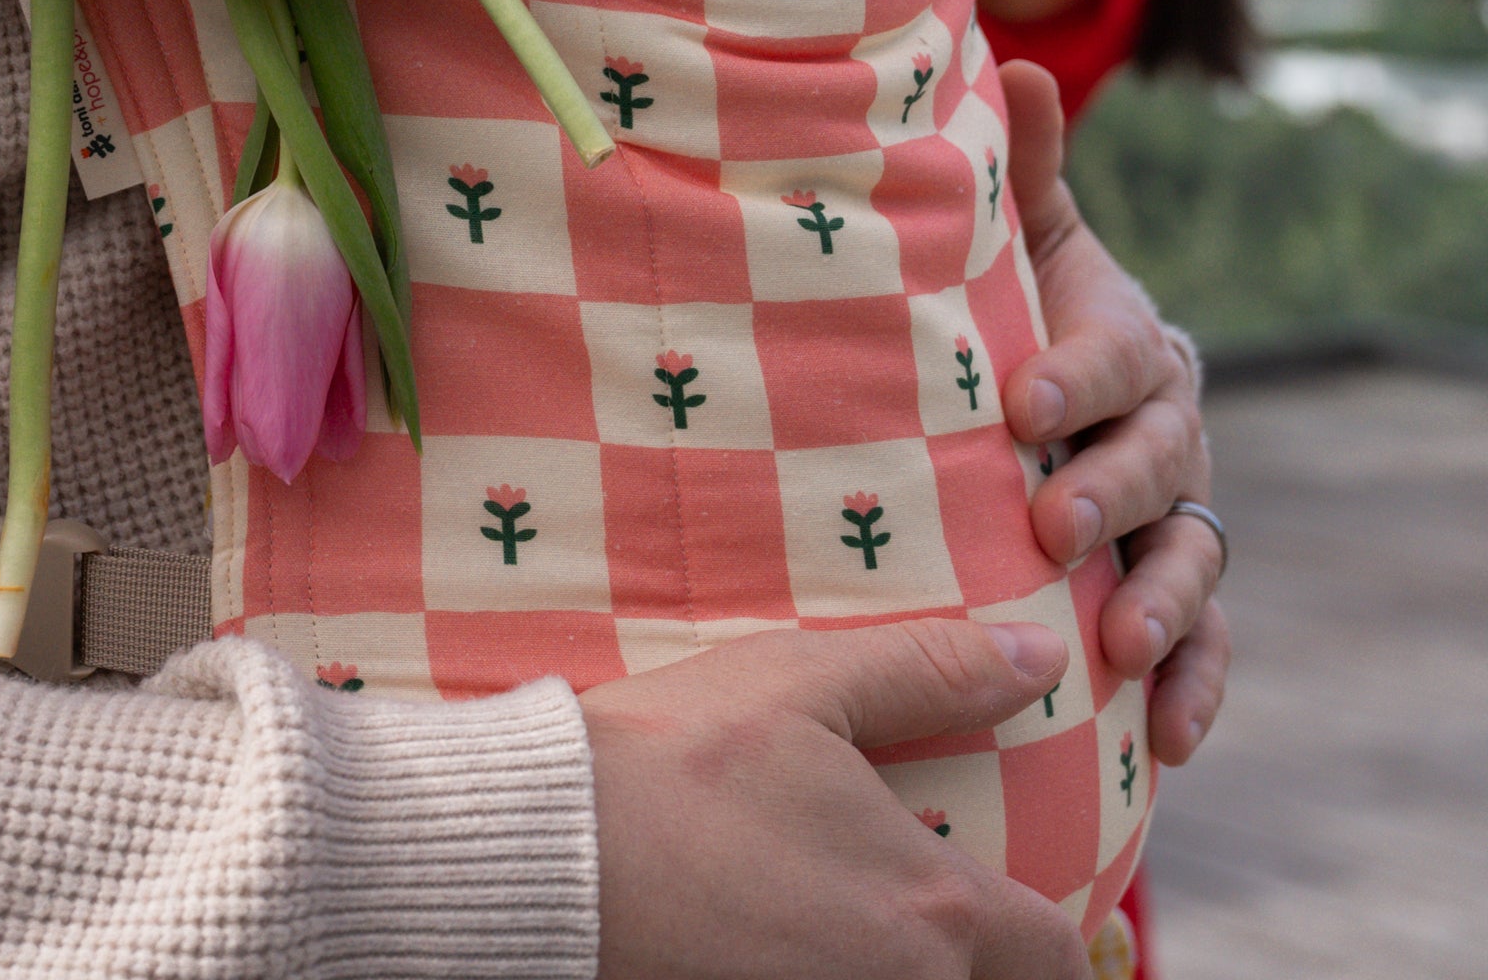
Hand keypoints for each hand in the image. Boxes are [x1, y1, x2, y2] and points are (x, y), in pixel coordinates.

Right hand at [583, 620, 1085, 979]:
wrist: (543, 855)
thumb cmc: (674, 761)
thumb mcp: (801, 685)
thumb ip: (929, 669)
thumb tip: (1041, 654)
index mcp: (932, 912)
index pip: (1058, 960)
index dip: (1058, 937)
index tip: (1027, 912)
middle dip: (977, 967)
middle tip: (920, 917)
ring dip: (899, 972)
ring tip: (842, 928)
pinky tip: (775, 949)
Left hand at [997, 60, 1228, 763]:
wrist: (1058, 386)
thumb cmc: (1024, 306)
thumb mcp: (1024, 238)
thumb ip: (1023, 166)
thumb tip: (1017, 58)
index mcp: (1128, 338)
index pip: (1116, 354)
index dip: (1075, 376)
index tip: (1020, 404)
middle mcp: (1167, 423)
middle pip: (1159, 459)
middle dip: (1108, 490)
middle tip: (1047, 523)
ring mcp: (1175, 506)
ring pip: (1192, 552)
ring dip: (1162, 599)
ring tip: (1115, 641)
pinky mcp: (1168, 577)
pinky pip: (1202, 635)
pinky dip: (1194, 682)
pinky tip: (1167, 738)